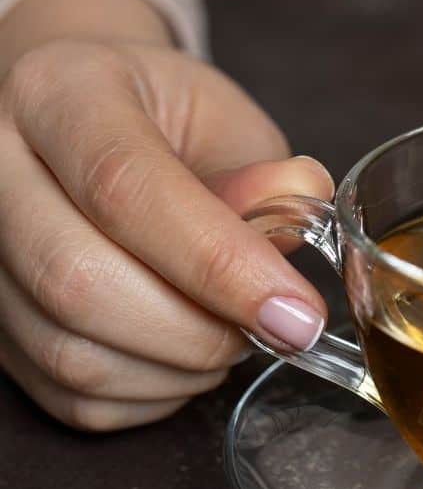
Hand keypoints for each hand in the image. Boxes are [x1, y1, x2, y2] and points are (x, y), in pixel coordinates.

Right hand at [0, 0, 332, 430]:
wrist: (87, 129)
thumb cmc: (163, 124)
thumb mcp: (225, 122)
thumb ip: (263, 175)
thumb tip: (299, 203)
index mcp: (57, 92)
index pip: (124, 190)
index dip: (221, 266)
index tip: (298, 315)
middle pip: (80, 283)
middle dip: (201, 330)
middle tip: (272, 328)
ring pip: (74, 354)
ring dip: (181, 368)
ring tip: (230, 333)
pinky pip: (74, 396)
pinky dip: (154, 393)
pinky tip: (185, 353)